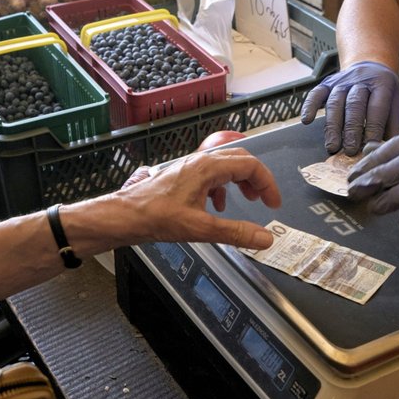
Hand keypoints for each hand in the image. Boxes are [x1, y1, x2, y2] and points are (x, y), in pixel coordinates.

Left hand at [123, 147, 281, 249]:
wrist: (126, 216)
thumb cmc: (155, 217)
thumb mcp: (201, 229)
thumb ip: (236, 233)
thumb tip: (263, 238)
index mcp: (208, 168)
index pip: (250, 165)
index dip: (267, 184)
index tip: (273, 203)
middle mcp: (200, 162)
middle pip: (241, 160)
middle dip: (257, 179)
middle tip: (265, 200)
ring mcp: (191, 167)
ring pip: (226, 166)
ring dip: (241, 181)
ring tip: (247, 200)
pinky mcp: (183, 176)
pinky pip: (212, 174)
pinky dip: (223, 187)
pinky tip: (218, 206)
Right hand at [300, 61, 398, 155]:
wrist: (370, 67)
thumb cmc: (382, 93)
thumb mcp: (395, 104)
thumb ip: (391, 126)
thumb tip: (384, 151)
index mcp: (382, 84)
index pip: (377, 108)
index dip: (373, 128)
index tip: (369, 146)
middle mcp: (361, 80)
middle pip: (354, 105)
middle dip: (352, 130)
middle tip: (350, 150)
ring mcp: (341, 81)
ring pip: (335, 103)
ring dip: (333, 126)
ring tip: (332, 147)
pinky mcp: (326, 83)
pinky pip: (316, 94)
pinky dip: (309, 106)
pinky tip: (307, 121)